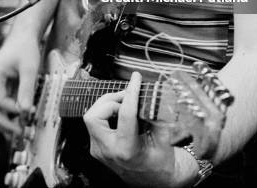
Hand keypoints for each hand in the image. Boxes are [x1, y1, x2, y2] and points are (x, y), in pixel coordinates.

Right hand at [0, 34, 40, 135]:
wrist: (24, 35)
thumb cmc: (25, 48)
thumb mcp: (29, 68)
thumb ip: (26, 90)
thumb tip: (26, 111)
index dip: (12, 111)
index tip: (27, 114)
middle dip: (5, 123)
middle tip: (21, 132)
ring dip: (5, 121)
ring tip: (19, 132)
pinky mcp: (0, 86)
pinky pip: (1, 104)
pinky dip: (8, 114)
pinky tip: (19, 121)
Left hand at [83, 72, 198, 187]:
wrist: (154, 181)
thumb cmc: (160, 163)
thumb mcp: (164, 138)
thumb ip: (159, 115)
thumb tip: (155, 92)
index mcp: (126, 150)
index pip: (125, 113)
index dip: (132, 92)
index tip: (136, 79)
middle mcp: (108, 151)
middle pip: (95, 115)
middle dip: (111, 99)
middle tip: (128, 95)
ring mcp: (99, 150)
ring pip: (91, 116)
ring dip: (107, 104)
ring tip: (125, 103)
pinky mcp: (96, 147)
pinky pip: (95, 122)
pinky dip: (107, 112)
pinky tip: (120, 112)